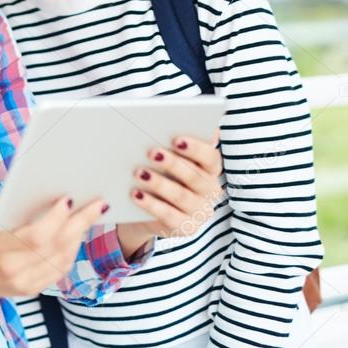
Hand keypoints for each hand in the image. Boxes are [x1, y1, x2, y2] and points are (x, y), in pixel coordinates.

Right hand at [0, 196, 108, 306]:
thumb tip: (50, 182)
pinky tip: (77, 235)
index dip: (56, 218)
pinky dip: (71, 251)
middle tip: (98, 205)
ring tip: (90, 216)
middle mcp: (11, 268)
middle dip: (80, 223)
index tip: (69, 199)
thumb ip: (16, 202)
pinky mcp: (30, 290)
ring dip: (79, 236)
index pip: (36, 235)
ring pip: (62, 259)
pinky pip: (59, 270)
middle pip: (55, 247)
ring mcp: (22, 282)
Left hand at [118, 135, 224, 254]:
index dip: (195, 148)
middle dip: (173, 164)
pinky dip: (151, 204)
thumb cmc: (160, 173)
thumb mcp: (167, 158)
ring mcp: (200, 212)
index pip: (211, 157)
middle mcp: (211, 190)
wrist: (147, 210)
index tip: (176, 139)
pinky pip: (169, 216)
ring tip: (139, 173)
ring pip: (182, 197)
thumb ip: (170, 142)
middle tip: (151, 152)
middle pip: (195, 177)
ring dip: (160, 184)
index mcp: (210, 168)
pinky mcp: (186, 228)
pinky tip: (136, 194)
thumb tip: (160, 120)